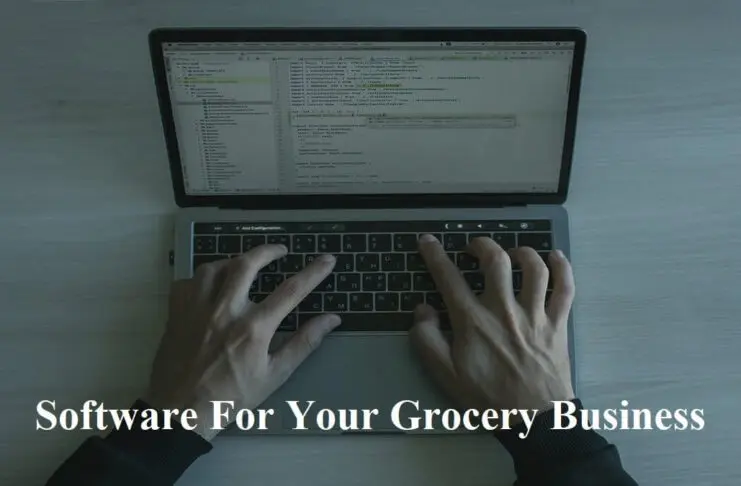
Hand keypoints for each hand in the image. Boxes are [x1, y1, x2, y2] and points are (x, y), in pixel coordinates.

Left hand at [146, 245, 339, 439]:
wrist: (180, 411)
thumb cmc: (230, 397)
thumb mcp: (275, 375)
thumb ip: (303, 343)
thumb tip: (330, 320)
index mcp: (253, 328)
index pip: (291, 290)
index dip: (313, 272)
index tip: (327, 260)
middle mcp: (225, 310)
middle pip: (249, 263)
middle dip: (269, 251)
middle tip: (281, 251)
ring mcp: (197, 308)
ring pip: (216, 267)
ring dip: (234, 261)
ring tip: (245, 265)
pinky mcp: (176, 312)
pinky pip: (189, 281)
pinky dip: (202, 279)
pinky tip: (210, 286)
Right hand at [411, 234, 574, 412]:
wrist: (533, 421)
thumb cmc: (488, 398)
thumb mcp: (445, 375)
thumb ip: (427, 340)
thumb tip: (422, 310)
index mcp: (473, 321)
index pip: (448, 278)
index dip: (435, 255)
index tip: (428, 242)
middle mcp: (504, 310)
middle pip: (495, 260)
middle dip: (482, 245)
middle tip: (474, 247)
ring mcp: (535, 315)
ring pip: (533, 268)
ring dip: (521, 252)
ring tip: (511, 253)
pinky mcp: (557, 324)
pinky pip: (565, 288)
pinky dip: (562, 268)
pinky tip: (555, 257)